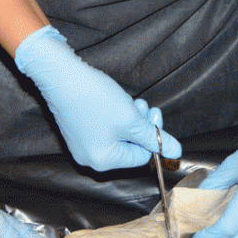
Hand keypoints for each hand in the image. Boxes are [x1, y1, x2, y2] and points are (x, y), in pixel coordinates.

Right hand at [14, 26, 180, 171]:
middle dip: (139, 126)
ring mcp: (79, 144)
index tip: (154, 112)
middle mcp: (88, 159)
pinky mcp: (74, 129)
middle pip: (127, 147)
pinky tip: (112, 100)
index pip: (140, 157)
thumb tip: (177, 152)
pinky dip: (112, 116)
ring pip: (115, 136)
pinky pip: (101, 128)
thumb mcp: (131, 119)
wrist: (60, 75)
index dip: (152, 135)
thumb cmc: (95, 98)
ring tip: (128, 99)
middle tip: (144, 105)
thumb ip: (155, 138)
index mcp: (103, 162)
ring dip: (127, 118)